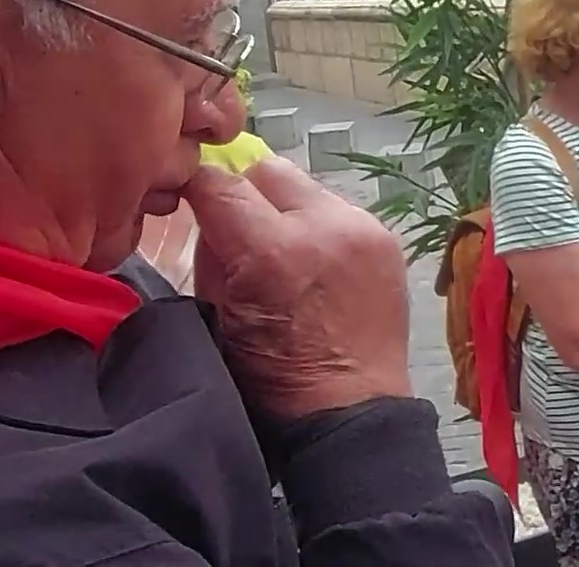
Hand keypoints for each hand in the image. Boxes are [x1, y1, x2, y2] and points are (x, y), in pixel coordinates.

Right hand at [186, 156, 413, 420]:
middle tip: (243, 233)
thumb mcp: (218, 318)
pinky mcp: (388, 239)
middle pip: (268, 170)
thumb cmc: (273, 376)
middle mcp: (323, 226)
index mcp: (271, 251)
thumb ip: (211, 255)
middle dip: (247, 195)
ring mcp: (363, 229)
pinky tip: (319, 265)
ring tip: (287, 254)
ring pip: (308, 187)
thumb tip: (211, 217)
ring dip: (288, 210)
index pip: (219, 184)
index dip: (197, 188)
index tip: (190, 201)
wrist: (351, 407)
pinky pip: (341, 211)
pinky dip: (322, 227)